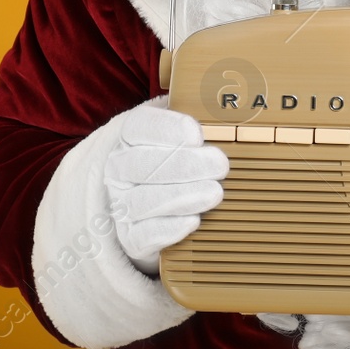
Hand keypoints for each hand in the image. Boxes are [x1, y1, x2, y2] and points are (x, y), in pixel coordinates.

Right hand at [103, 97, 229, 274]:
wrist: (156, 203)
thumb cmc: (180, 159)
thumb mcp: (186, 133)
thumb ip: (201, 120)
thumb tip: (230, 112)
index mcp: (130, 136)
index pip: (139, 127)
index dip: (167, 130)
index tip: (196, 134)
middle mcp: (119, 168)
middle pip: (142, 165)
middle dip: (185, 165)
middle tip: (220, 166)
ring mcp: (121, 202)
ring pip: (142, 201)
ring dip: (182, 197)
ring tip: (215, 193)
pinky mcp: (130, 236)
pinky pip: (143, 235)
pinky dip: (168, 229)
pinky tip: (193, 220)